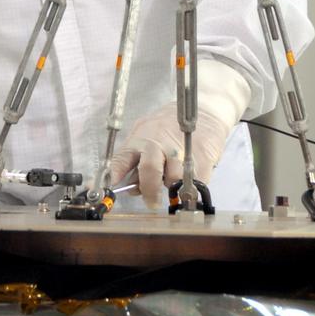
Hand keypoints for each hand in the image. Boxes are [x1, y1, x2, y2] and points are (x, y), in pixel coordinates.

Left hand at [107, 61, 251, 209]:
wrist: (205, 112)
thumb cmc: (170, 126)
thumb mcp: (146, 135)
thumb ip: (136, 161)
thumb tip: (130, 187)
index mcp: (139, 139)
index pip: (121, 159)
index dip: (114, 175)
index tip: (108, 189)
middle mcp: (158, 143)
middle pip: (150, 170)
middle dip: (149, 191)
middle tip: (152, 202)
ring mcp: (181, 149)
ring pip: (173, 178)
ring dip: (173, 187)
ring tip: (175, 184)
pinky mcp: (202, 156)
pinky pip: (194, 181)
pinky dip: (191, 187)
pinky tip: (190, 181)